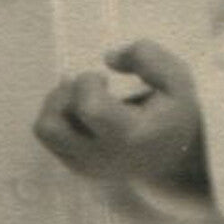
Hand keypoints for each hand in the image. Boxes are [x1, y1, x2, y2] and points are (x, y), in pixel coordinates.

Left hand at [33, 39, 206, 188]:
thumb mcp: (177, 79)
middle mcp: (103, 156)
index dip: (88, 83)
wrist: (177, 157)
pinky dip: (59, 117)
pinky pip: (49, 137)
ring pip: (46, 129)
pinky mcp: (78, 165)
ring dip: (56, 104)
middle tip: (88, 88)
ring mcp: (87, 164)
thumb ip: (149, 57)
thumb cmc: (173, 112)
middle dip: (63, 94)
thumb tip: (108, 58)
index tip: (104, 78)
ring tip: (80, 96)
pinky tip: (81, 110)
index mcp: (129, 135)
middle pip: (52, 125)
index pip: (89, 109)